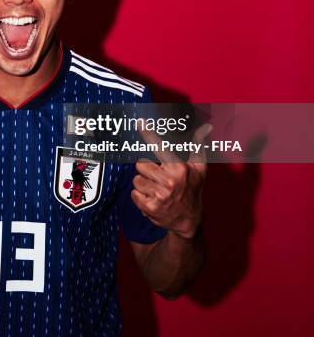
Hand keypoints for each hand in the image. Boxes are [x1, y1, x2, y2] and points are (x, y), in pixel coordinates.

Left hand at [131, 122, 211, 238]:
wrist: (189, 220)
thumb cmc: (192, 189)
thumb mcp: (199, 168)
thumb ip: (199, 145)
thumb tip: (206, 127)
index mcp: (180, 168)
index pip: (159, 146)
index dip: (148, 133)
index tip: (139, 121)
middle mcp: (170, 180)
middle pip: (140, 164)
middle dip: (147, 170)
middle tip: (159, 177)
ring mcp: (160, 195)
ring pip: (136, 179)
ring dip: (144, 184)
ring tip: (157, 189)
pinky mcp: (150, 207)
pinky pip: (134, 193)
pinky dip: (140, 197)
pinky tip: (153, 199)